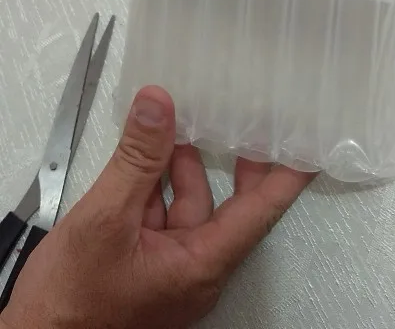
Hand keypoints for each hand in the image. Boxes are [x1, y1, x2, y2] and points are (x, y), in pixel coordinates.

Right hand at [1, 87, 315, 328]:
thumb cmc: (72, 304)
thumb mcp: (106, 218)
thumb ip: (137, 159)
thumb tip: (159, 104)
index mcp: (201, 265)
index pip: (260, 211)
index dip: (286, 176)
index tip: (307, 144)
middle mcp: (194, 268)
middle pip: (228, 205)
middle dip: (234, 161)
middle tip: (246, 118)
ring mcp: (169, 267)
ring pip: (189, 203)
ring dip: (181, 164)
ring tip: (177, 122)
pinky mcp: (146, 263)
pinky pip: (162, 214)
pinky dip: (156, 183)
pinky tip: (145, 156)